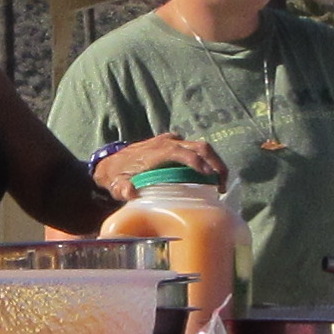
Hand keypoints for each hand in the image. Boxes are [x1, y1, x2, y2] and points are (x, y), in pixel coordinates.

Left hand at [91, 134, 224, 202]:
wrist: (110, 163)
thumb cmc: (116, 176)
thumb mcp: (116, 185)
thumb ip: (122, 189)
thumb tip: (131, 192)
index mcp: (156, 152)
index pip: (182, 153)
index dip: (198, 163)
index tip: (210, 178)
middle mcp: (167, 142)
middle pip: (199, 147)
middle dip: (215, 163)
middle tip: (222, 184)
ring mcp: (171, 141)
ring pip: (200, 146)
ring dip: (214, 162)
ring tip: (220, 183)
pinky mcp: (172, 143)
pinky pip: (194, 148)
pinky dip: (206, 160)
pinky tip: (209, 176)